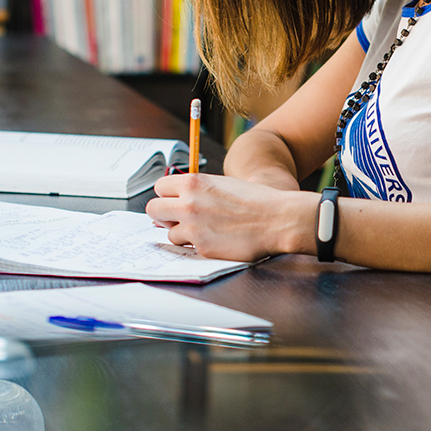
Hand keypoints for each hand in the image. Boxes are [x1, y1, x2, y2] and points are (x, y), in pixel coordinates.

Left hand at [146, 173, 315, 262]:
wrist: (277, 219)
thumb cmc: (255, 201)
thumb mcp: (222, 184)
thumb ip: (198, 190)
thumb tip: (178, 200)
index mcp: (194, 182)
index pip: (160, 187)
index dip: (167, 195)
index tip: (174, 201)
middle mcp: (188, 202)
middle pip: (153, 208)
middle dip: (163, 214)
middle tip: (176, 219)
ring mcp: (193, 225)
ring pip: (168, 231)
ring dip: (181, 232)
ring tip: (202, 230)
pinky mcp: (201, 246)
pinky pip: (186, 247)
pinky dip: (195, 245)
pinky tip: (212, 239)